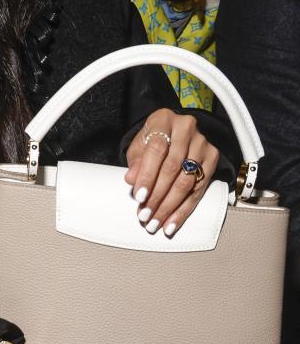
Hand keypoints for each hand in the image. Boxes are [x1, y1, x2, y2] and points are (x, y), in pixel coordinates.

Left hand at [124, 107, 219, 236]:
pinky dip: (184, 209)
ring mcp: (202, 143)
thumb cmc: (152, 141)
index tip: (139, 197)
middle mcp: (186, 128)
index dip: (147, 176)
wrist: (172, 134)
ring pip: (186, 181)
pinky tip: (172, 222)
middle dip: (157, 196)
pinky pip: (199, 189)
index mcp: (164, 120)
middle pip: (172, 168)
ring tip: (156, 222)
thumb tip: (131, 180)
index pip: (156, 149)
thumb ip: (135, 163)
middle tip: (146, 215)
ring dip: (170, 207)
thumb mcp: (138, 147)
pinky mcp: (212, 157)